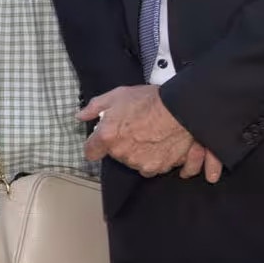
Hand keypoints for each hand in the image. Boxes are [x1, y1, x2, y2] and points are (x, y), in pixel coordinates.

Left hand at [79, 84, 223, 181]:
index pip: (91, 152)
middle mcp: (122, 153)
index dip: (95, 146)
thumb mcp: (117, 95)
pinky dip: (154, 158)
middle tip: (134, 129)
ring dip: (138, 152)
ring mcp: (141, 162)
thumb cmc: (151, 100)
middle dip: (121, 144)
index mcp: (108, 137)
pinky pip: (151, 166)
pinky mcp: (159, 167)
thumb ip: (95, 107)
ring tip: (149, 134)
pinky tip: (160, 143)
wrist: (182, 109)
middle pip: (115, 155)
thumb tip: (81, 115)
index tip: (100, 142)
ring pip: (133, 161)